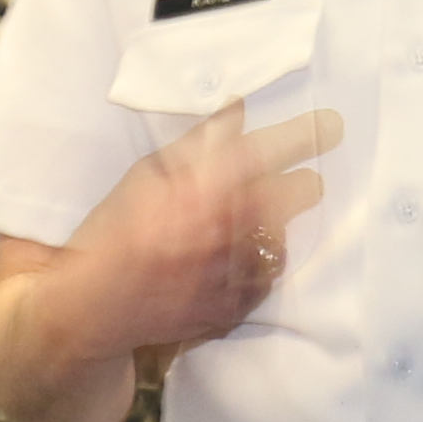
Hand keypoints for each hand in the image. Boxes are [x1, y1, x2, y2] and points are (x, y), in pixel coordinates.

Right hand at [80, 103, 340, 356]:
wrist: (91, 304)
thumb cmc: (112, 231)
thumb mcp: (146, 174)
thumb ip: (196, 144)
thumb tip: (237, 111)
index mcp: (201, 187)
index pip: (266, 151)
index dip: (303, 135)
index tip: (331, 125)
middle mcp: (225, 229)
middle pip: (293, 197)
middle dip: (305, 185)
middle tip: (309, 181)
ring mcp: (231, 274)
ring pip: (279, 242)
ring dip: (276, 229)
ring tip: (263, 224)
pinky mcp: (231, 309)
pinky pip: (264, 283)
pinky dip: (260, 268)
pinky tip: (245, 260)